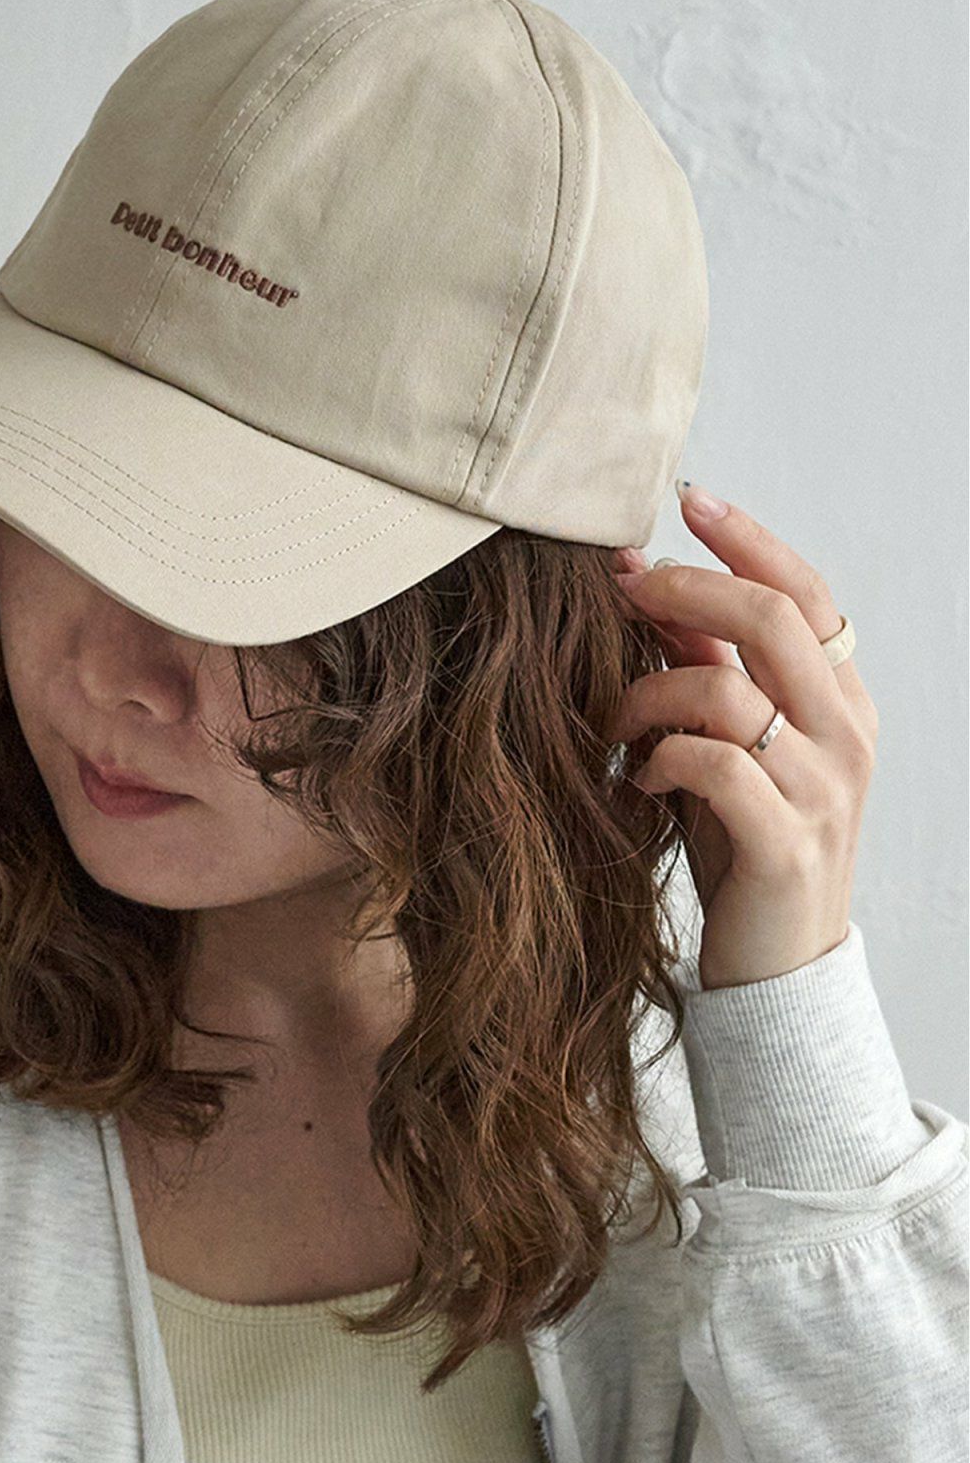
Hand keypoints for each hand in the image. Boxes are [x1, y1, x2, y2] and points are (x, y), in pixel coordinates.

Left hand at [608, 481, 877, 989]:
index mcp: (842, 701)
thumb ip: (700, 665)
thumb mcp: (725, 743)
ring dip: (648, 694)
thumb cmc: (740, 842)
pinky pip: (712, 765)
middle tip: (622, 589)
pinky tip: (637, 781)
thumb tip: (638, 573)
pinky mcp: (786, 843)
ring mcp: (825, 789)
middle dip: (685, 587)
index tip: (687, 498)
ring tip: (614, 725)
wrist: (777, 965)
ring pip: (727, 690)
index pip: (806, 592)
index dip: (749, 539)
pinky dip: (658, 761)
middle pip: (773, 617)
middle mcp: (847, 735)